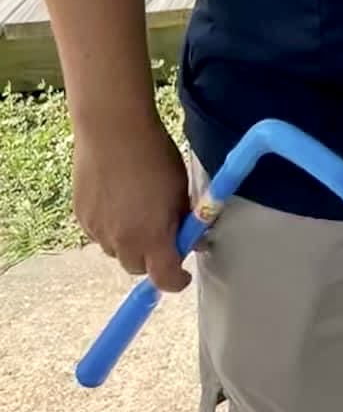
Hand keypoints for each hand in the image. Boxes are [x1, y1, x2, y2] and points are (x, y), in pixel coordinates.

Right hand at [73, 115, 192, 293]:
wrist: (113, 131)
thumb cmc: (156, 157)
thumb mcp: (182, 191)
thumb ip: (185, 221)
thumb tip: (192, 239)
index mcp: (152, 238)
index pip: (164, 279)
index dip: (175, 281)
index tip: (183, 274)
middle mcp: (122, 242)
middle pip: (138, 268)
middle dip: (152, 259)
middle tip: (162, 236)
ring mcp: (98, 230)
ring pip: (116, 251)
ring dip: (129, 243)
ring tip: (138, 212)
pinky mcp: (81, 216)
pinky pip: (99, 233)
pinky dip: (110, 227)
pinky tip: (118, 201)